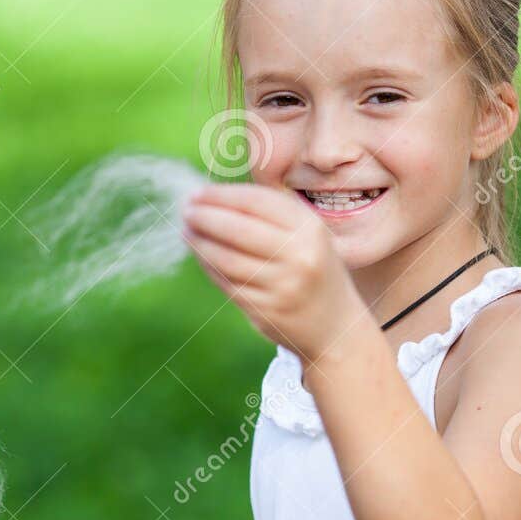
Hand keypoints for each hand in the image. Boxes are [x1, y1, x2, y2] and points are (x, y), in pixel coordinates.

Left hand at [182, 183, 364, 364]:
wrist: (335, 327)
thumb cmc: (313, 269)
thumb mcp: (307, 235)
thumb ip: (269, 214)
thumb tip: (212, 197)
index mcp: (310, 228)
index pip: (256, 202)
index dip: (221, 195)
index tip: (197, 193)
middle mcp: (299, 255)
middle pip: (238, 228)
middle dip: (205, 216)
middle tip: (185, 210)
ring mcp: (282, 285)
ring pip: (227, 258)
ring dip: (200, 242)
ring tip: (187, 230)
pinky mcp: (266, 310)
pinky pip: (227, 282)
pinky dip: (209, 266)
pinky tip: (200, 254)